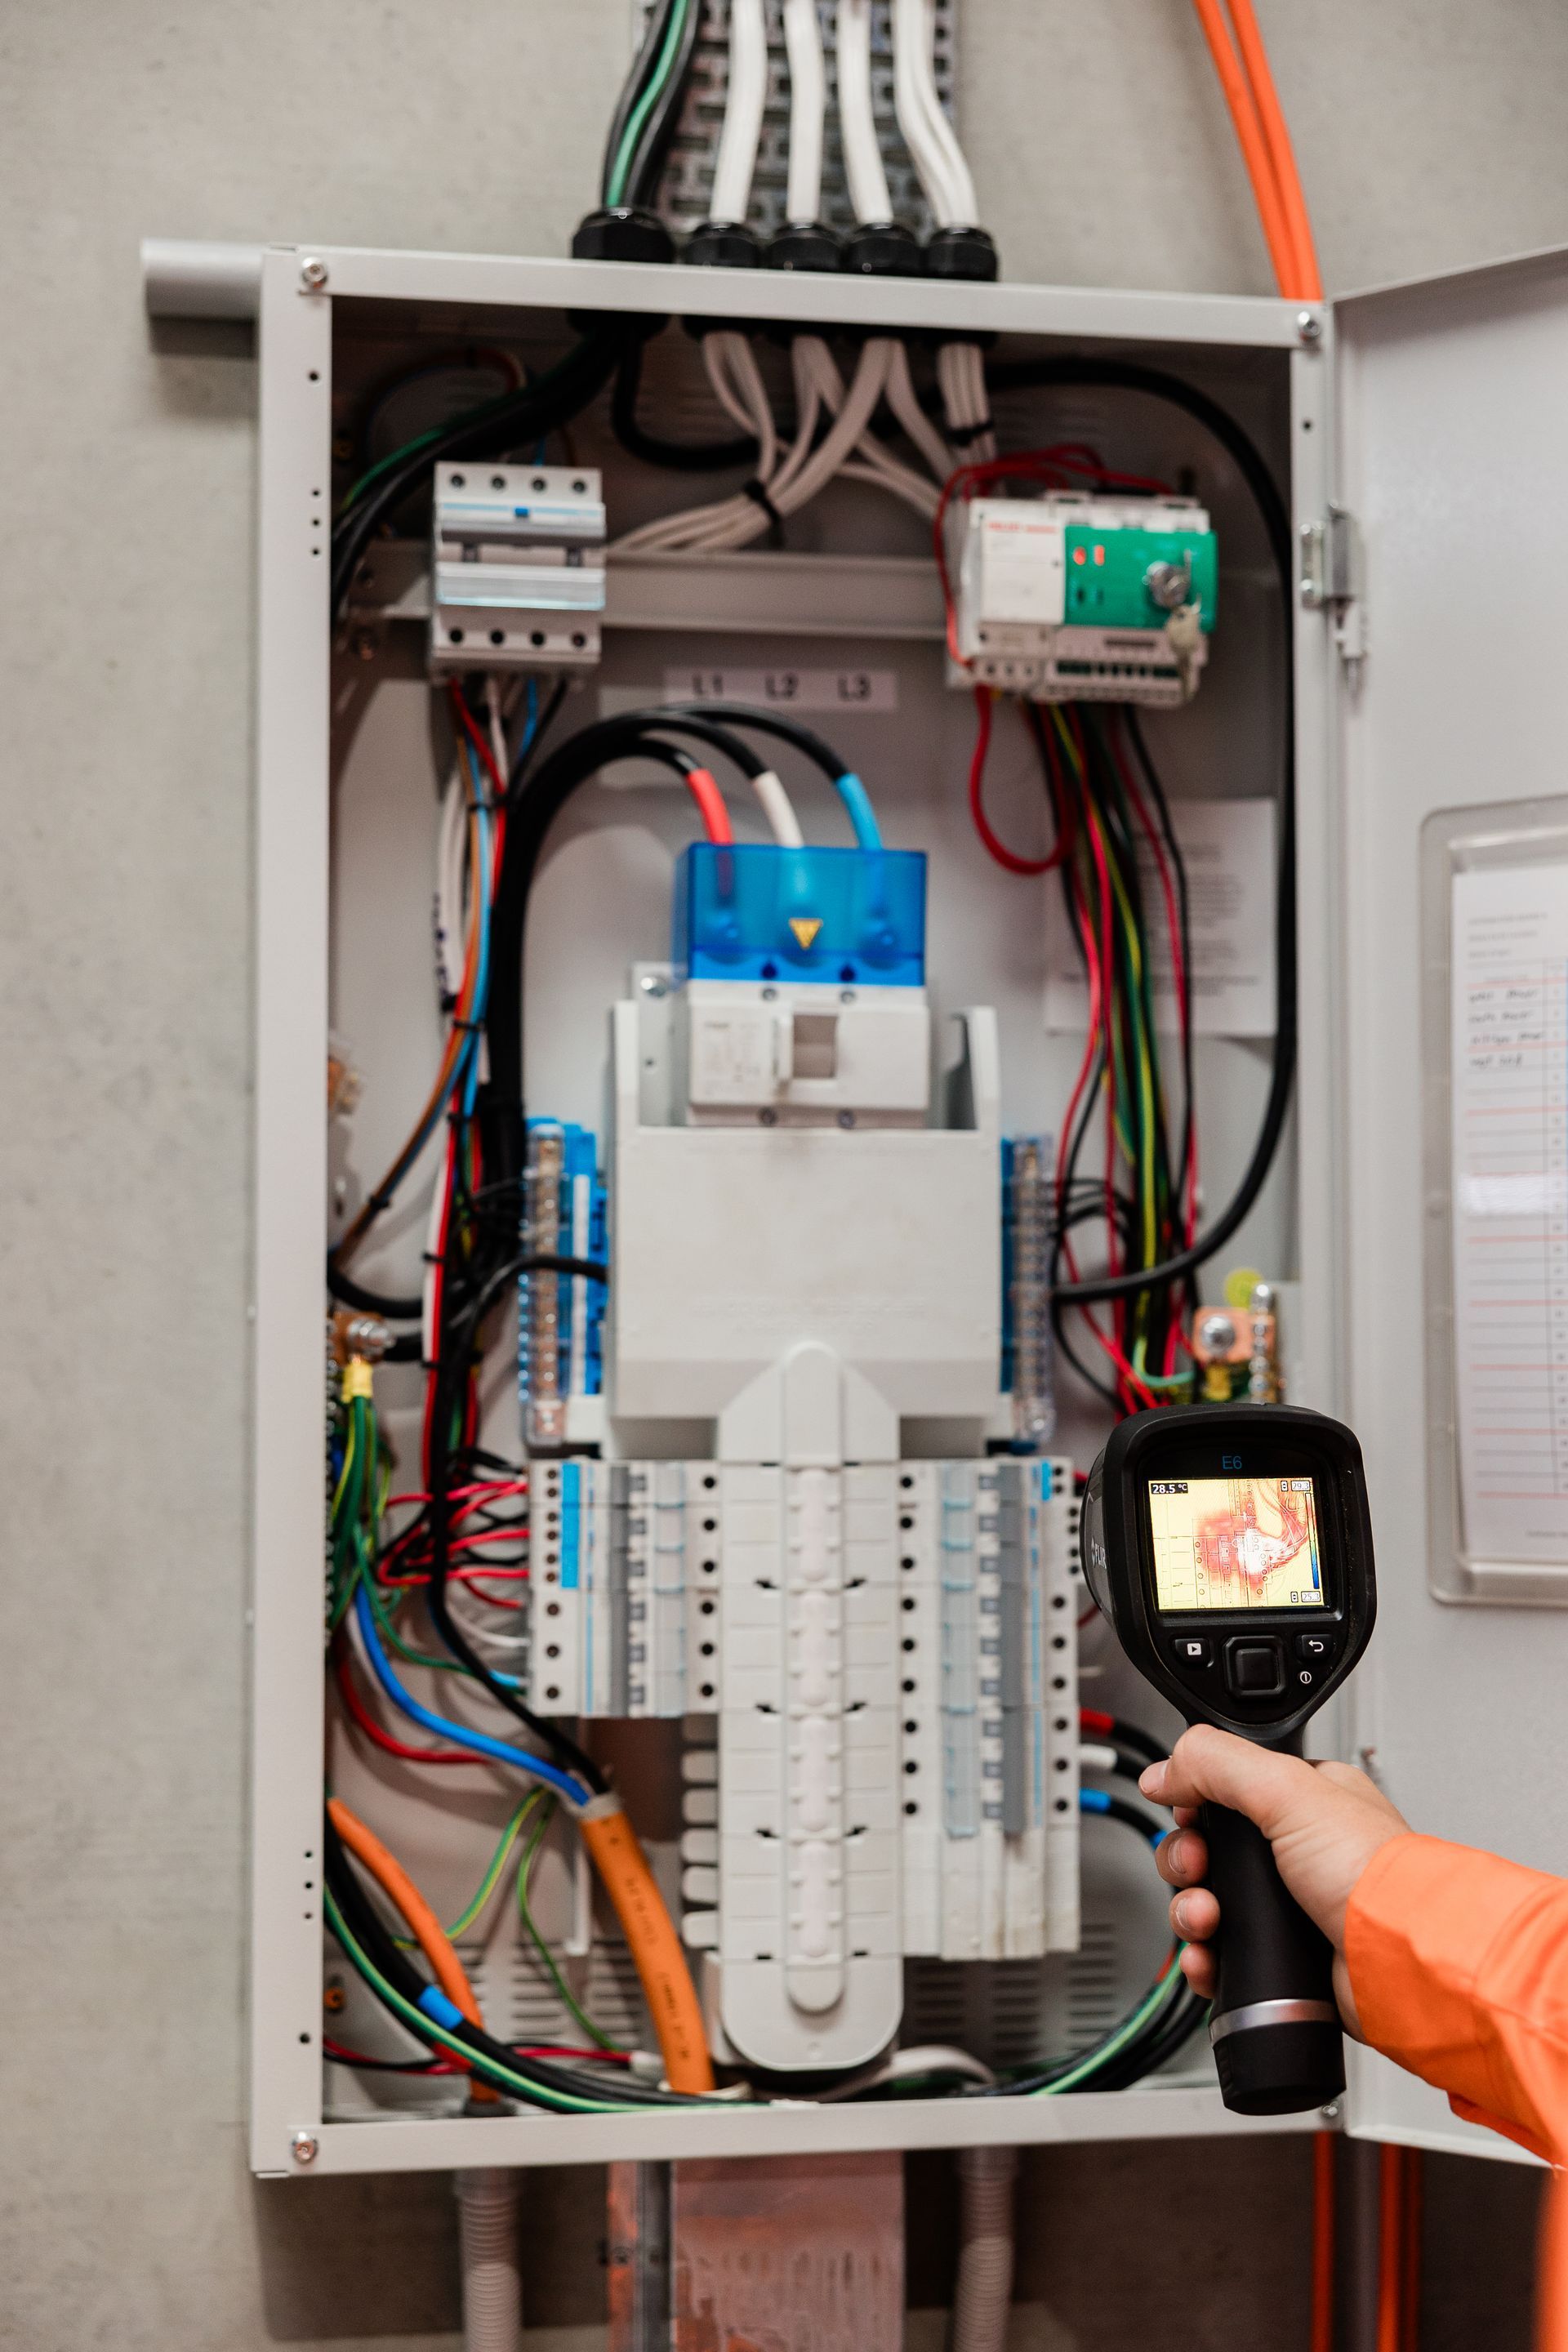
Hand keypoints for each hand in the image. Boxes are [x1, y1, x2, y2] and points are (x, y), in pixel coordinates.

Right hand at [1139, 1724, 1409, 2036]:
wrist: (1404, 1963)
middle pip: (1210, 1849)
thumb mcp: (1288, 1790)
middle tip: (1197, 1869)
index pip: (1228, 1790)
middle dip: (1188, 1862)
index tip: (1186, 1816)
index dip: (1197, 1804)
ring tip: (1206, 1921)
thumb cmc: (1375, 1877)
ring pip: (1211, 1903)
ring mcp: (1291, 1909)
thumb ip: (1218, 1763)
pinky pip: (1225, 1956)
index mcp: (1306, 1801)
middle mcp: (1298, 1853)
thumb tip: (1164, 1771)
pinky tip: (1208, 1957)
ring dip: (1192, 1911)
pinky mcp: (1286, 1959)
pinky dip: (1206, 1958)